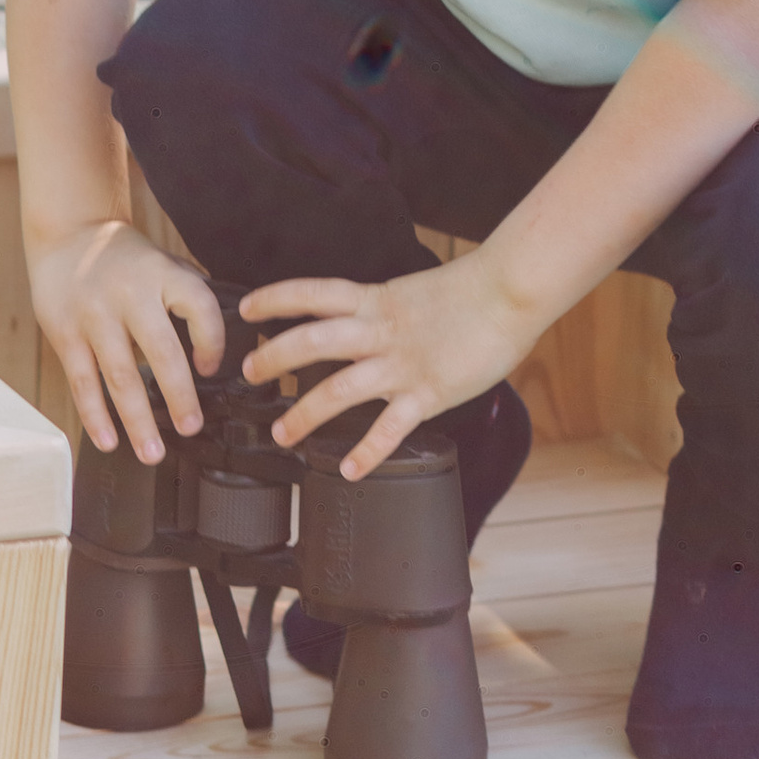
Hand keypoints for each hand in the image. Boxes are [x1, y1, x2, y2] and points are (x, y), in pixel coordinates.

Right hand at [31, 219, 224, 462]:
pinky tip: (108, 440)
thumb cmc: (126, 260)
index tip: (212, 368)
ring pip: (119, 376)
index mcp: (163, 274)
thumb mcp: (164, 264)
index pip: (200, 307)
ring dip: (137, 421)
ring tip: (152, 452)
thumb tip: (218, 352)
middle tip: (191, 427)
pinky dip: (96, 415)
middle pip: (161, 352)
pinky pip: (83, 381)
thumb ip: (188, 299)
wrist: (68, 233)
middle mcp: (130, 294)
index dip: (213, 341)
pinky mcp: (65, 333)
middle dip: (179, 396)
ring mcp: (94, 315)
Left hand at [241, 251, 537, 480]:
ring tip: (283, 434)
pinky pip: (391, 427)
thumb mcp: (415, 293)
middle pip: (313, 341)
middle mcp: (382, 330)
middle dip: (274, 358)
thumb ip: (389, 312)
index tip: (247, 310)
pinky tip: (350, 470)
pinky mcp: (429, 391)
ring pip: (340, 389)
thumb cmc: (474, 288)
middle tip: (248, 373)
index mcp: (378, 301)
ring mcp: (403, 362)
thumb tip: (371, 323)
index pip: (316, 293)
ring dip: (306, 413)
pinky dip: (368, 451)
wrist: (511, 289)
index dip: (278, 299)